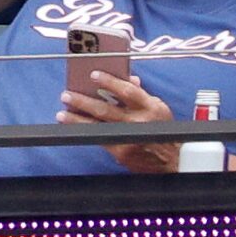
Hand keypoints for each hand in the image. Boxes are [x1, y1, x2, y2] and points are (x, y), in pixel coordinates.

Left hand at [56, 71, 178, 174]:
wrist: (172, 162)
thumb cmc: (164, 132)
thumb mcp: (158, 108)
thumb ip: (141, 94)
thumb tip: (129, 77)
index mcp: (151, 107)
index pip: (128, 91)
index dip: (110, 81)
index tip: (93, 74)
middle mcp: (139, 122)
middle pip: (106, 109)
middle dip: (83, 101)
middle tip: (67, 95)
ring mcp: (129, 137)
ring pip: (98, 125)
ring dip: (77, 118)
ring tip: (62, 112)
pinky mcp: (122, 151)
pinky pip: (100, 138)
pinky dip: (84, 132)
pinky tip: (73, 127)